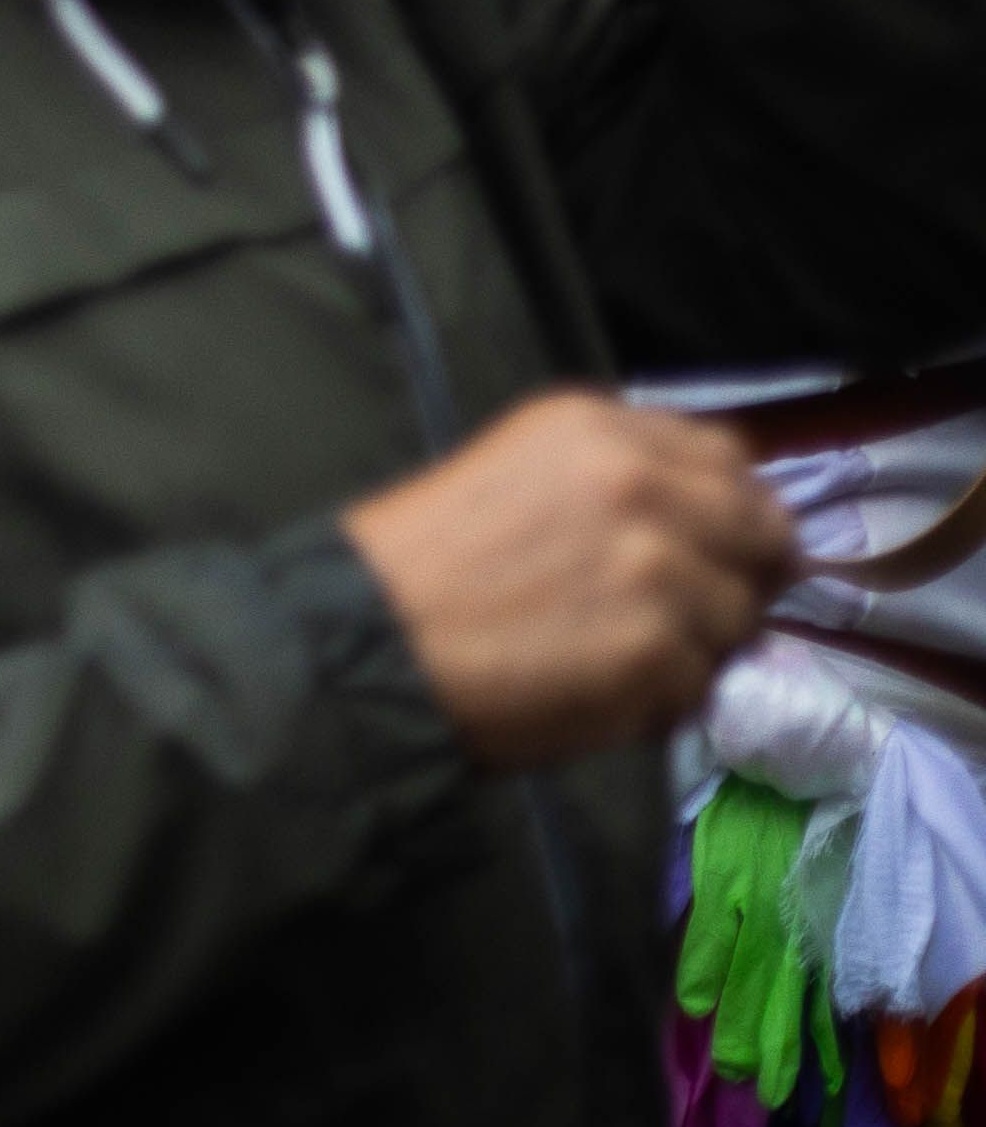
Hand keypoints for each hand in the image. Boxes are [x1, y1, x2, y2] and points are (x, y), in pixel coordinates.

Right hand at [342, 390, 795, 769]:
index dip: (730, 507)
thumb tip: (717, 519)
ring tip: (616, 656)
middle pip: (761, 533)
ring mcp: (659, 572)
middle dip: (737, 575)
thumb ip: (618, 476)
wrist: (365, 643)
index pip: (729, 459)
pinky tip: (597, 690)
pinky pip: (703, 683)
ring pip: (740, 618)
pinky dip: (663, 698)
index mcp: (598, 429)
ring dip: (697, 644)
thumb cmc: (421, 560)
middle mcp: (642, 486)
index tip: (711, 542)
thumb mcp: (518, 471)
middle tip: (683, 613)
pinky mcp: (660, 655)